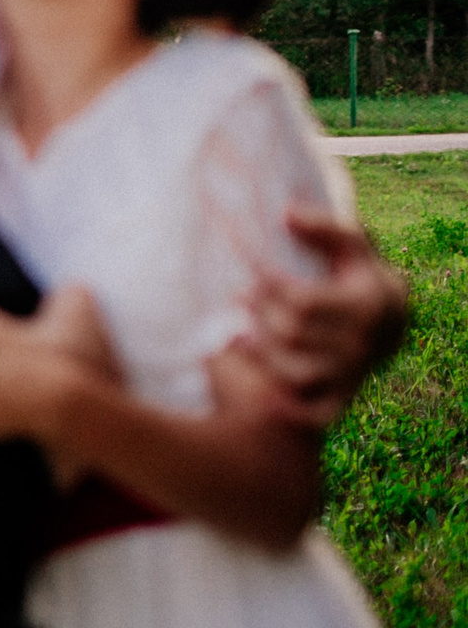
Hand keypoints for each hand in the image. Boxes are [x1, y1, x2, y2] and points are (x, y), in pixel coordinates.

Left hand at [234, 209, 407, 427]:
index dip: (267, 286)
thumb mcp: (353, 244)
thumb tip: (287, 214)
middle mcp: (362, 345)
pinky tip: (257, 390)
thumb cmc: (358, 274)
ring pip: (293, 373)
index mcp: (365, 307)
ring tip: (237, 334)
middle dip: (258, 313)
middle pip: (291, 335)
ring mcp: (352, 375)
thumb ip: (325, 225)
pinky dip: (285, 407)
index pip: (301, 302)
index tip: (249, 272)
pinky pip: (312, 414)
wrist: (389, 321)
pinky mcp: (342, 398)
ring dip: (259, 355)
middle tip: (237, 296)